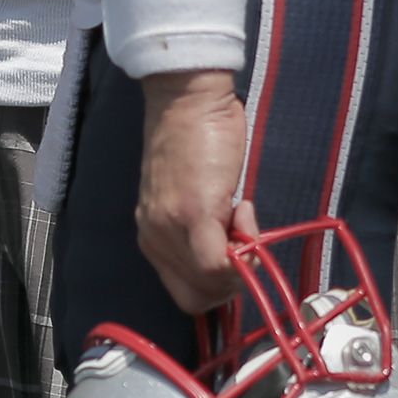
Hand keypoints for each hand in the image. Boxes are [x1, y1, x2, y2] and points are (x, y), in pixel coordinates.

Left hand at [137, 70, 255, 312]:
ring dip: (239, 261)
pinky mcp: (192, 213)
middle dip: (230, 282)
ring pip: (211, 285)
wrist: (186, 100)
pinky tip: (243, 207)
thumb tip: (231, 262)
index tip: (234, 251)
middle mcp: (154, 238)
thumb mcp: (191, 199)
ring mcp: (170, 227)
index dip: (217, 285)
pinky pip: (221, 262)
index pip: (185, 293)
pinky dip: (244, 244)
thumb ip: (202, 234)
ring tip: (240, 215)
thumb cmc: (194, 143)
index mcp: (152, 236)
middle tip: (243, 240)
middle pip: (196, 298)